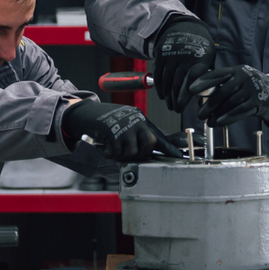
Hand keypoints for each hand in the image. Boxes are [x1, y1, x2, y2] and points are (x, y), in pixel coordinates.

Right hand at [62, 100, 184, 161]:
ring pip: (132, 152)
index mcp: (142, 121)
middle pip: (150, 144)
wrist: (88, 113)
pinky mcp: (114, 131)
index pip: (160, 136)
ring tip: (112, 146)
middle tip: (126, 152)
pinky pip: (117, 152)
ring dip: (120, 154)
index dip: (171, 148)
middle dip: (140, 153)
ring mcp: (126, 125)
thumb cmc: (108, 121)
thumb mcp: (127, 125)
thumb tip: (150, 151)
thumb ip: (139, 136)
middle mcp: (137, 121)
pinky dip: (109, 153)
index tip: (180, 156)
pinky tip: (105, 144)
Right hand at [153, 17, 215, 112]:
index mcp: (200, 58)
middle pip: (177, 84)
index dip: (186, 96)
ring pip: (167, 81)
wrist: (183, 27)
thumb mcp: (209, 56)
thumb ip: (207, 74)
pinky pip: (158, 75)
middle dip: (176, 100)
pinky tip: (162, 95)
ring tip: (170, 105)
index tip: (183, 107)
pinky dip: (159, 87)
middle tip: (176, 109)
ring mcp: (171, 56)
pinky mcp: (160, 56)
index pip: (192, 81)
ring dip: (167, 96)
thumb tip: (206, 96)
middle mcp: (184, 57)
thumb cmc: (199, 46)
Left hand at [189, 66, 268, 128]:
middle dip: (209, 104)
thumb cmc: (247, 88)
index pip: (217, 74)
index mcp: (235, 70)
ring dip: (217, 113)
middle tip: (199, 114)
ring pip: (231, 102)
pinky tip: (219, 123)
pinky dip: (229, 117)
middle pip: (223, 91)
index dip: (203, 81)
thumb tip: (199, 99)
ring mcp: (252, 89)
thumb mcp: (236, 81)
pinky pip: (241, 110)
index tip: (190, 89)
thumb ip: (220, 86)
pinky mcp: (257, 101)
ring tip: (208, 122)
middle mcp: (244, 77)